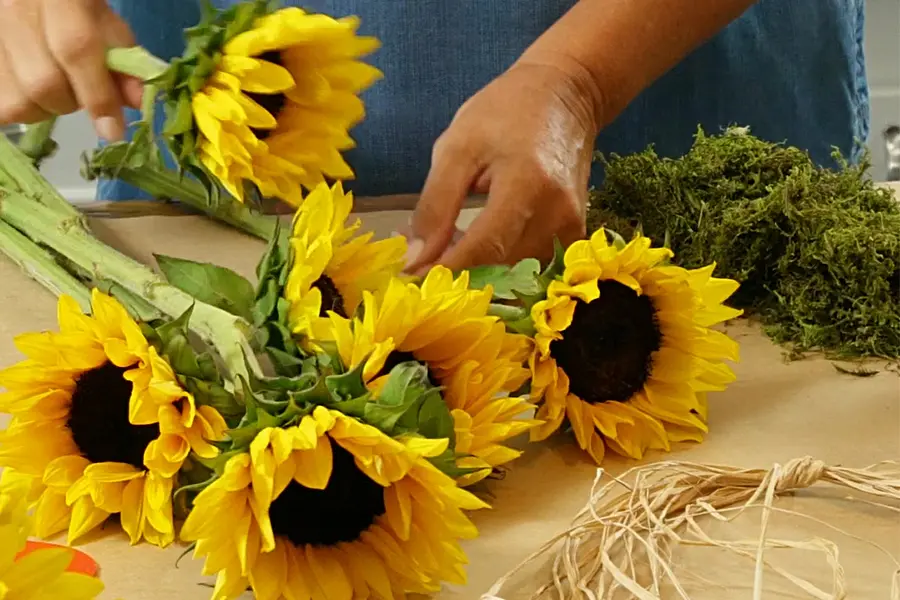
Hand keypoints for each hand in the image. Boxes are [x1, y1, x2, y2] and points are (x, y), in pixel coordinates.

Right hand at [0, 0, 142, 140]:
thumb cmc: (76, 5)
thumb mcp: (106, 24)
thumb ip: (124, 61)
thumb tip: (139, 103)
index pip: (76, 51)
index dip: (98, 96)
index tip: (113, 131)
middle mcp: (15, 11)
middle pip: (42, 84)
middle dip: (70, 103)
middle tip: (80, 92)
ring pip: (16, 101)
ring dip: (43, 109)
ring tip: (54, 87)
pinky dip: (19, 107)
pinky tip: (30, 93)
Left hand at [404, 57, 600, 272]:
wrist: (566, 94)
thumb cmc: (506, 112)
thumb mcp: (457, 148)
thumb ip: (435, 206)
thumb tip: (414, 259)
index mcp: (527, 186)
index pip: (483, 251)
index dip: (444, 272)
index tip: (409, 280)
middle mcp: (558, 216)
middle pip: (500, 271)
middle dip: (455, 275)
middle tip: (417, 263)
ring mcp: (571, 230)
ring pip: (515, 276)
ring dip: (475, 273)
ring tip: (442, 248)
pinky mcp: (574, 236)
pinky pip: (530, 267)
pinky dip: (498, 265)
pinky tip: (473, 245)